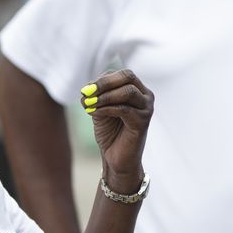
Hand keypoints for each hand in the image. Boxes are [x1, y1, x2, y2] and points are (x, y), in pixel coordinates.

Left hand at [82, 69, 153, 192]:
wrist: (116, 158)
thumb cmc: (110, 132)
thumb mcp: (100, 108)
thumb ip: (96, 96)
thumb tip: (86, 89)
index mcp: (137, 89)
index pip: (122, 74)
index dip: (103, 79)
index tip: (85, 90)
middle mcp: (146, 96)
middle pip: (127, 77)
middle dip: (104, 83)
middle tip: (86, 92)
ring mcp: (147, 109)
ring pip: (127, 92)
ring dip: (104, 97)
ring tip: (89, 105)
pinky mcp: (143, 122)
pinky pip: (124, 109)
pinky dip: (106, 109)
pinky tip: (95, 113)